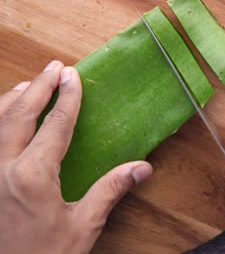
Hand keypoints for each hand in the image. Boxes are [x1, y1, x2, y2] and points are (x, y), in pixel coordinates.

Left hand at [0, 61, 152, 253]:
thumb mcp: (84, 225)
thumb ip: (110, 190)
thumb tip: (142, 168)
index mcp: (32, 176)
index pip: (55, 125)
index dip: (66, 98)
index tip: (72, 76)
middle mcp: (3, 168)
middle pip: (18, 114)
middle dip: (38, 87)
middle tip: (53, 68)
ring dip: (12, 98)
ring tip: (29, 84)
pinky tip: (4, 116)